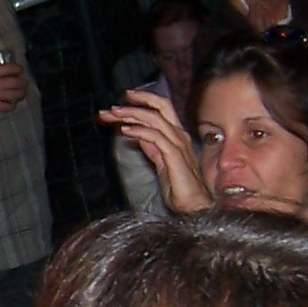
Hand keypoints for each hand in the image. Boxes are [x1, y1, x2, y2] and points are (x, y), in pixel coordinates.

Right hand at [0, 62, 28, 114]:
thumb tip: (2, 74)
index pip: (10, 68)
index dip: (18, 69)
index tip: (20, 70)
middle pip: (16, 82)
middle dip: (23, 82)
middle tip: (24, 83)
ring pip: (16, 94)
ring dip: (21, 93)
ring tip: (22, 93)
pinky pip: (8, 107)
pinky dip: (12, 106)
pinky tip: (11, 105)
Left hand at [98, 89, 210, 212]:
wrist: (193, 205)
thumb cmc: (179, 186)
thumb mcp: (160, 162)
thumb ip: (151, 146)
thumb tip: (137, 134)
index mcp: (177, 135)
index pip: (161, 109)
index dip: (144, 101)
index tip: (123, 100)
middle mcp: (179, 135)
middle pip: (161, 106)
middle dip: (137, 101)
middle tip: (114, 106)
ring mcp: (178, 144)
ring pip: (155, 119)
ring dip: (132, 114)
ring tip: (114, 115)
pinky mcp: (174, 156)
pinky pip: (155, 137)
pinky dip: (139, 131)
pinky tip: (125, 131)